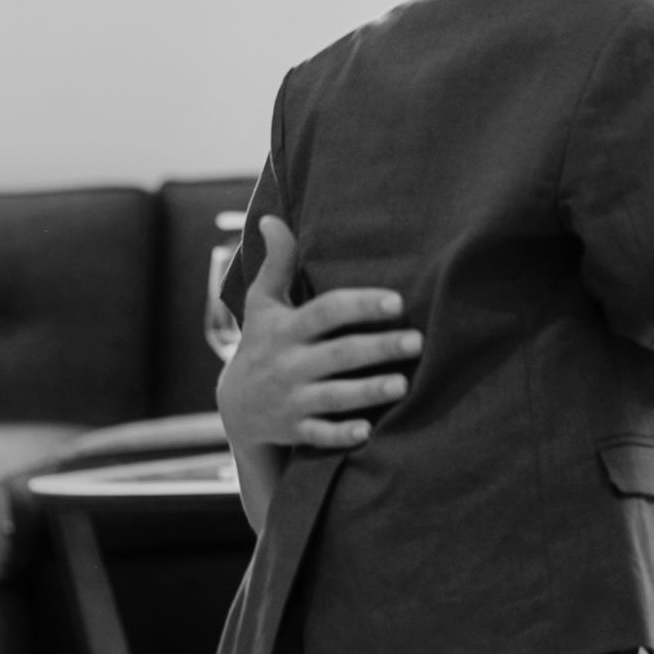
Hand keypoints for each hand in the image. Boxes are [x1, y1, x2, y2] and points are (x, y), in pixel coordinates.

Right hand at [216, 216, 421, 450]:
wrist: (236, 407)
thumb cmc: (262, 343)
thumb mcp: (262, 303)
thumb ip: (276, 263)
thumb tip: (271, 217)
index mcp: (287, 328)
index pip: (325, 311)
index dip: (360, 305)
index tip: (396, 301)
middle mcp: (289, 363)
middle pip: (338, 354)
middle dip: (377, 348)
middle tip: (417, 341)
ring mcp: (292, 399)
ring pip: (333, 396)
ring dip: (367, 391)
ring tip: (403, 385)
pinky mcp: (296, 430)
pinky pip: (319, 435)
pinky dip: (341, 435)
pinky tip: (368, 431)